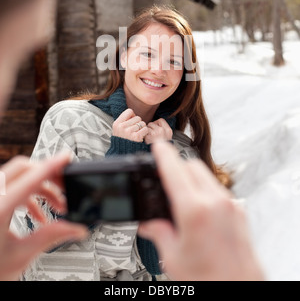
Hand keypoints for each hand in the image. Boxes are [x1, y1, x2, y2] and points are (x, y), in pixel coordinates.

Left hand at [0, 152, 87, 280]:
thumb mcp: (21, 255)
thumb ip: (50, 237)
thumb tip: (75, 227)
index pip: (29, 178)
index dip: (51, 166)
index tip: (66, 157)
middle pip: (23, 169)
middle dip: (48, 174)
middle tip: (65, 185)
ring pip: (18, 176)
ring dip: (40, 187)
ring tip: (57, 206)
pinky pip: (11, 187)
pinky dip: (28, 196)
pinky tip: (39, 215)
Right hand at [112, 109, 147, 142]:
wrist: (123, 152)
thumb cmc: (123, 139)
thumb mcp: (118, 129)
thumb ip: (124, 121)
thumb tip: (133, 113)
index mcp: (117, 123)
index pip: (129, 111)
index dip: (132, 116)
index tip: (131, 122)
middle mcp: (122, 126)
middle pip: (137, 117)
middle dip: (138, 123)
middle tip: (135, 130)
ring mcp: (129, 131)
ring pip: (142, 123)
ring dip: (142, 128)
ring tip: (137, 133)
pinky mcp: (136, 136)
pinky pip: (145, 129)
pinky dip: (145, 132)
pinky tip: (140, 136)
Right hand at [138, 141, 264, 280]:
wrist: (237, 293)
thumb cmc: (209, 281)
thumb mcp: (173, 258)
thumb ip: (158, 233)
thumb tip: (148, 224)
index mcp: (195, 210)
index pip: (175, 169)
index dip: (163, 154)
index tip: (157, 145)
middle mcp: (217, 203)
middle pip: (193, 165)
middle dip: (177, 165)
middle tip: (163, 176)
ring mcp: (231, 206)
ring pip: (207, 176)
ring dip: (191, 177)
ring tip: (179, 196)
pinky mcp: (239, 213)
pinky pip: (218, 190)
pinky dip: (205, 190)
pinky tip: (196, 208)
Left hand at [144, 118, 172, 144]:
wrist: (160, 156)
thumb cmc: (162, 146)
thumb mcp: (167, 136)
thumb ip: (163, 129)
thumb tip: (154, 123)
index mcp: (168, 130)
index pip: (161, 120)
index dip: (156, 123)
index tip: (156, 128)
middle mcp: (162, 130)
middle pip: (152, 123)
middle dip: (150, 128)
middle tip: (152, 135)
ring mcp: (155, 133)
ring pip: (147, 127)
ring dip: (147, 132)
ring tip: (150, 138)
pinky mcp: (149, 136)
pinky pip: (144, 132)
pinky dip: (144, 136)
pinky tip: (147, 140)